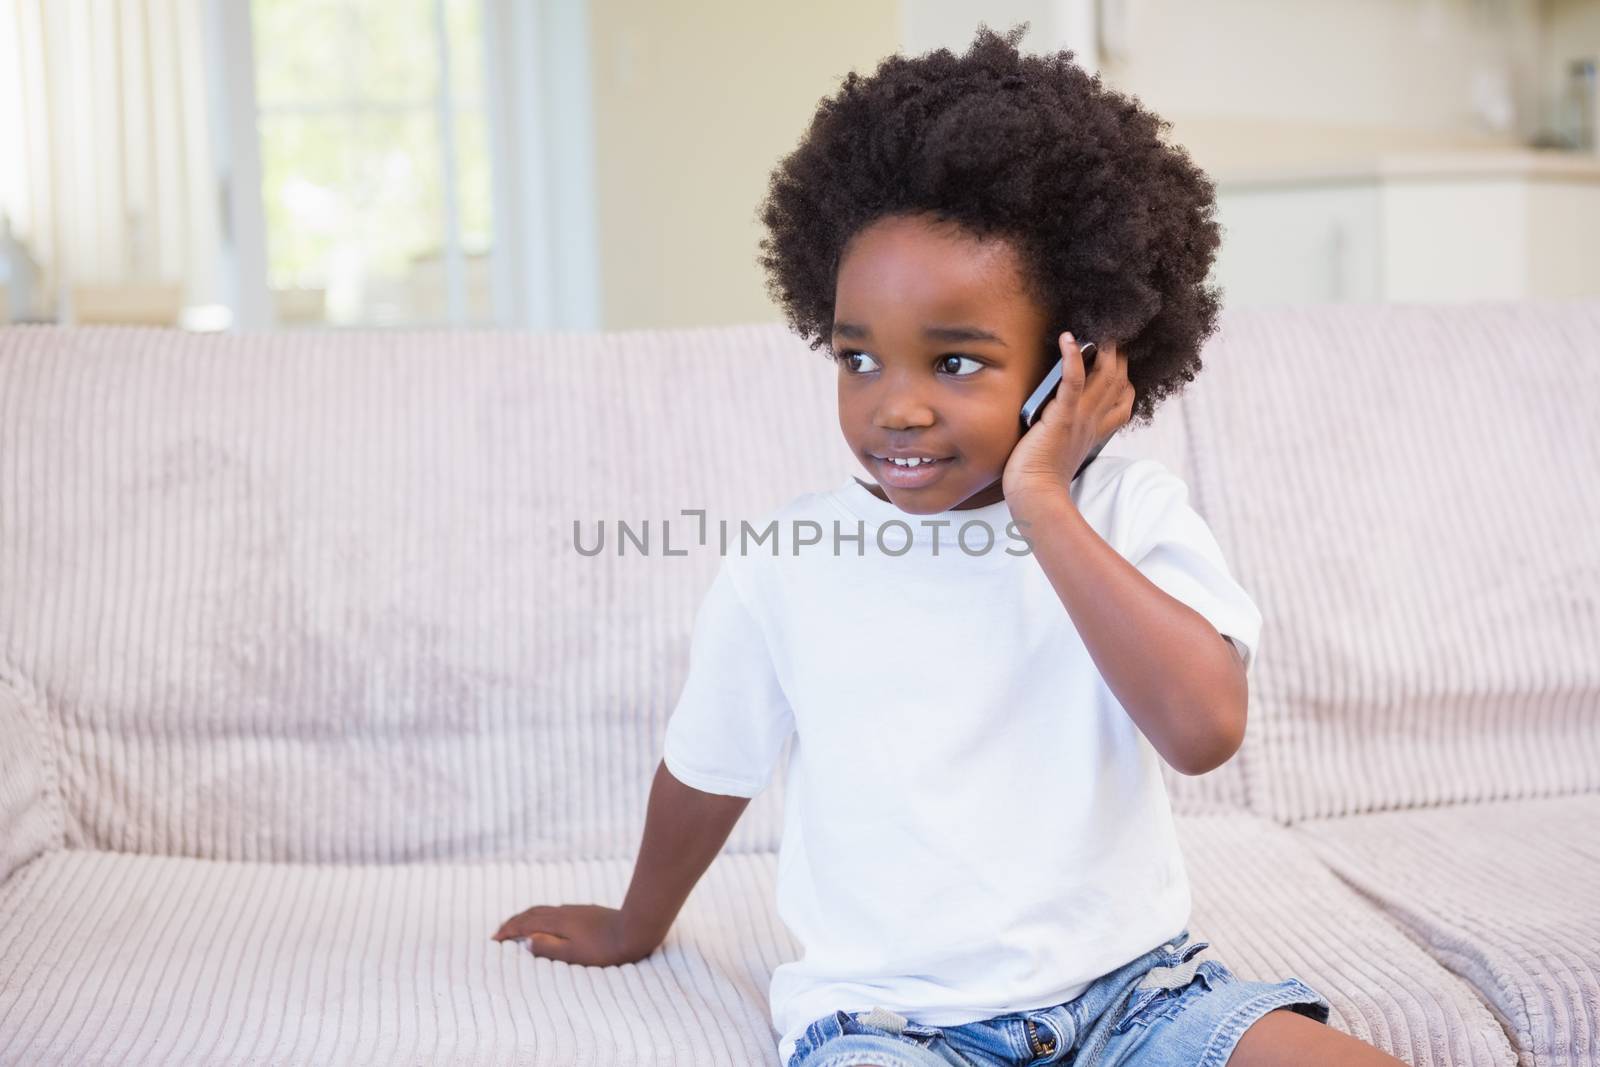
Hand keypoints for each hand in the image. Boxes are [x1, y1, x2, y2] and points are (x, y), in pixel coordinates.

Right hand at [491, 903, 650, 965]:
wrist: (635, 928)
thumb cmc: (605, 948)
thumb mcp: (574, 955)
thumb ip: (549, 948)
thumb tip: (528, 940)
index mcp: (558, 922)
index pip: (526, 923)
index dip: (509, 931)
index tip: (495, 940)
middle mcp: (564, 912)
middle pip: (532, 913)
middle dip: (514, 922)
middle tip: (501, 933)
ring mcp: (576, 910)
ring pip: (544, 910)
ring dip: (528, 917)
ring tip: (520, 927)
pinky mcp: (586, 912)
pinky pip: (555, 911)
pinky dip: (542, 916)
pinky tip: (549, 924)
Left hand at [1002, 332, 1134, 509]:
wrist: (1036, 496)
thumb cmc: (1041, 479)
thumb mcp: (1064, 452)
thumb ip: (1070, 434)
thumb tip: (1061, 417)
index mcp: (1094, 432)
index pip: (1123, 403)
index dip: (1125, 381)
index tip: (1119, 365)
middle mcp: (1092, 422)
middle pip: (1117, 382)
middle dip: (1119, 356)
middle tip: (1113, 335)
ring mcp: (1079, 418)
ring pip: (1103, 377)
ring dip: (1104, 350)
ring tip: (1101, 330)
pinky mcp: (1061, 416)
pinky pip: (1072, 382)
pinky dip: (1072, 357)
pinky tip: (1068, 338)